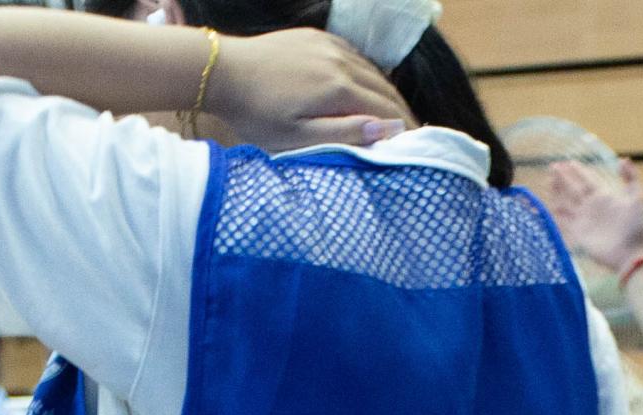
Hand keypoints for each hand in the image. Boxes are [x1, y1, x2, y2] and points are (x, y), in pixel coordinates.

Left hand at [204, 29, 404, 151]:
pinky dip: (367, 74)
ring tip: (394, 116)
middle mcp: (341, 61)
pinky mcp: (317, 37)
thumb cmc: (256, 113)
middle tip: (413, 135)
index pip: (387, 112)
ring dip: (386, 93)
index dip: (405, 132)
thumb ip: (344, 134)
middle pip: (385, 89)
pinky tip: (366, 89)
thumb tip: (389, 129)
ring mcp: (330, 45)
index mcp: (339, 89)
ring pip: (372, 71)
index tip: (418, 149)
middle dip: (401, 113)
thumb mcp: (297, 138)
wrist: (223, 71)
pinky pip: (354, 56)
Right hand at [533, 156, 642, 272]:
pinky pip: (565, 221)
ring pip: (567, 202)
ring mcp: (585, 219)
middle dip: (564, 178)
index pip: (589, 179)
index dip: (579, 171)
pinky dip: (557, 214)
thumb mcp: (638, 197)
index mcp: (605, 196)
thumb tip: (623, 159)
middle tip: (553, 167)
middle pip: (574, 188)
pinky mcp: (580, 233)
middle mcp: (593, 206)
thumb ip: (632, 177)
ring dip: (557, 192)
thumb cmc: (635, 226)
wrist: (629, 254)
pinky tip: (550, 206)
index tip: (569, 162)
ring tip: (548, 181)